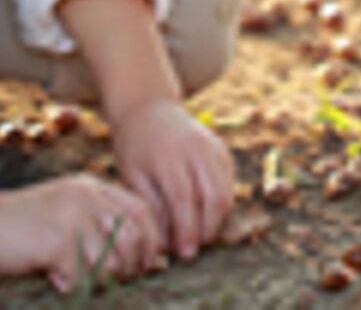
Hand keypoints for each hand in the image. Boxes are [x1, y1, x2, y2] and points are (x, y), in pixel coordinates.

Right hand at [0, 173, 165, 293]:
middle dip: (128, 269)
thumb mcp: (70, 212)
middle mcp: (86, 198)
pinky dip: (70, 286)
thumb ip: (106, 228)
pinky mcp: (57, 241)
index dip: (152, 244)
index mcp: (93, 188)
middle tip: (103, 278)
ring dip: (97, 281)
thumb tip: (155, 262)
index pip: (144, 213)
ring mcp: (72, 217)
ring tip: (73, 275)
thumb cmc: (28, 225)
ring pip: (112, 264)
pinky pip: (82, 279)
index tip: (144, 265)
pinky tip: (53, 275)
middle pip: (135, 241)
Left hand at [110, 96, 234, 261]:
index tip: (186, 254)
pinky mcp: (221, 150)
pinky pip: (229, 184)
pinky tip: (204, 212)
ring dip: (217, 221)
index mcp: (168, 155)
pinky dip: (221, 203)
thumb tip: (164, 242)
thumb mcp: (132, 172)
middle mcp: (195, 149)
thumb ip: (150, 205)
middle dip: (207, 230)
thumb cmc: (134, 144)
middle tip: (193, 248)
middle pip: (213, 198)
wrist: (148, 107)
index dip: (187, 230)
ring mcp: (212, 147)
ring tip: (198, 233)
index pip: (184, 200)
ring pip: (226, 193)